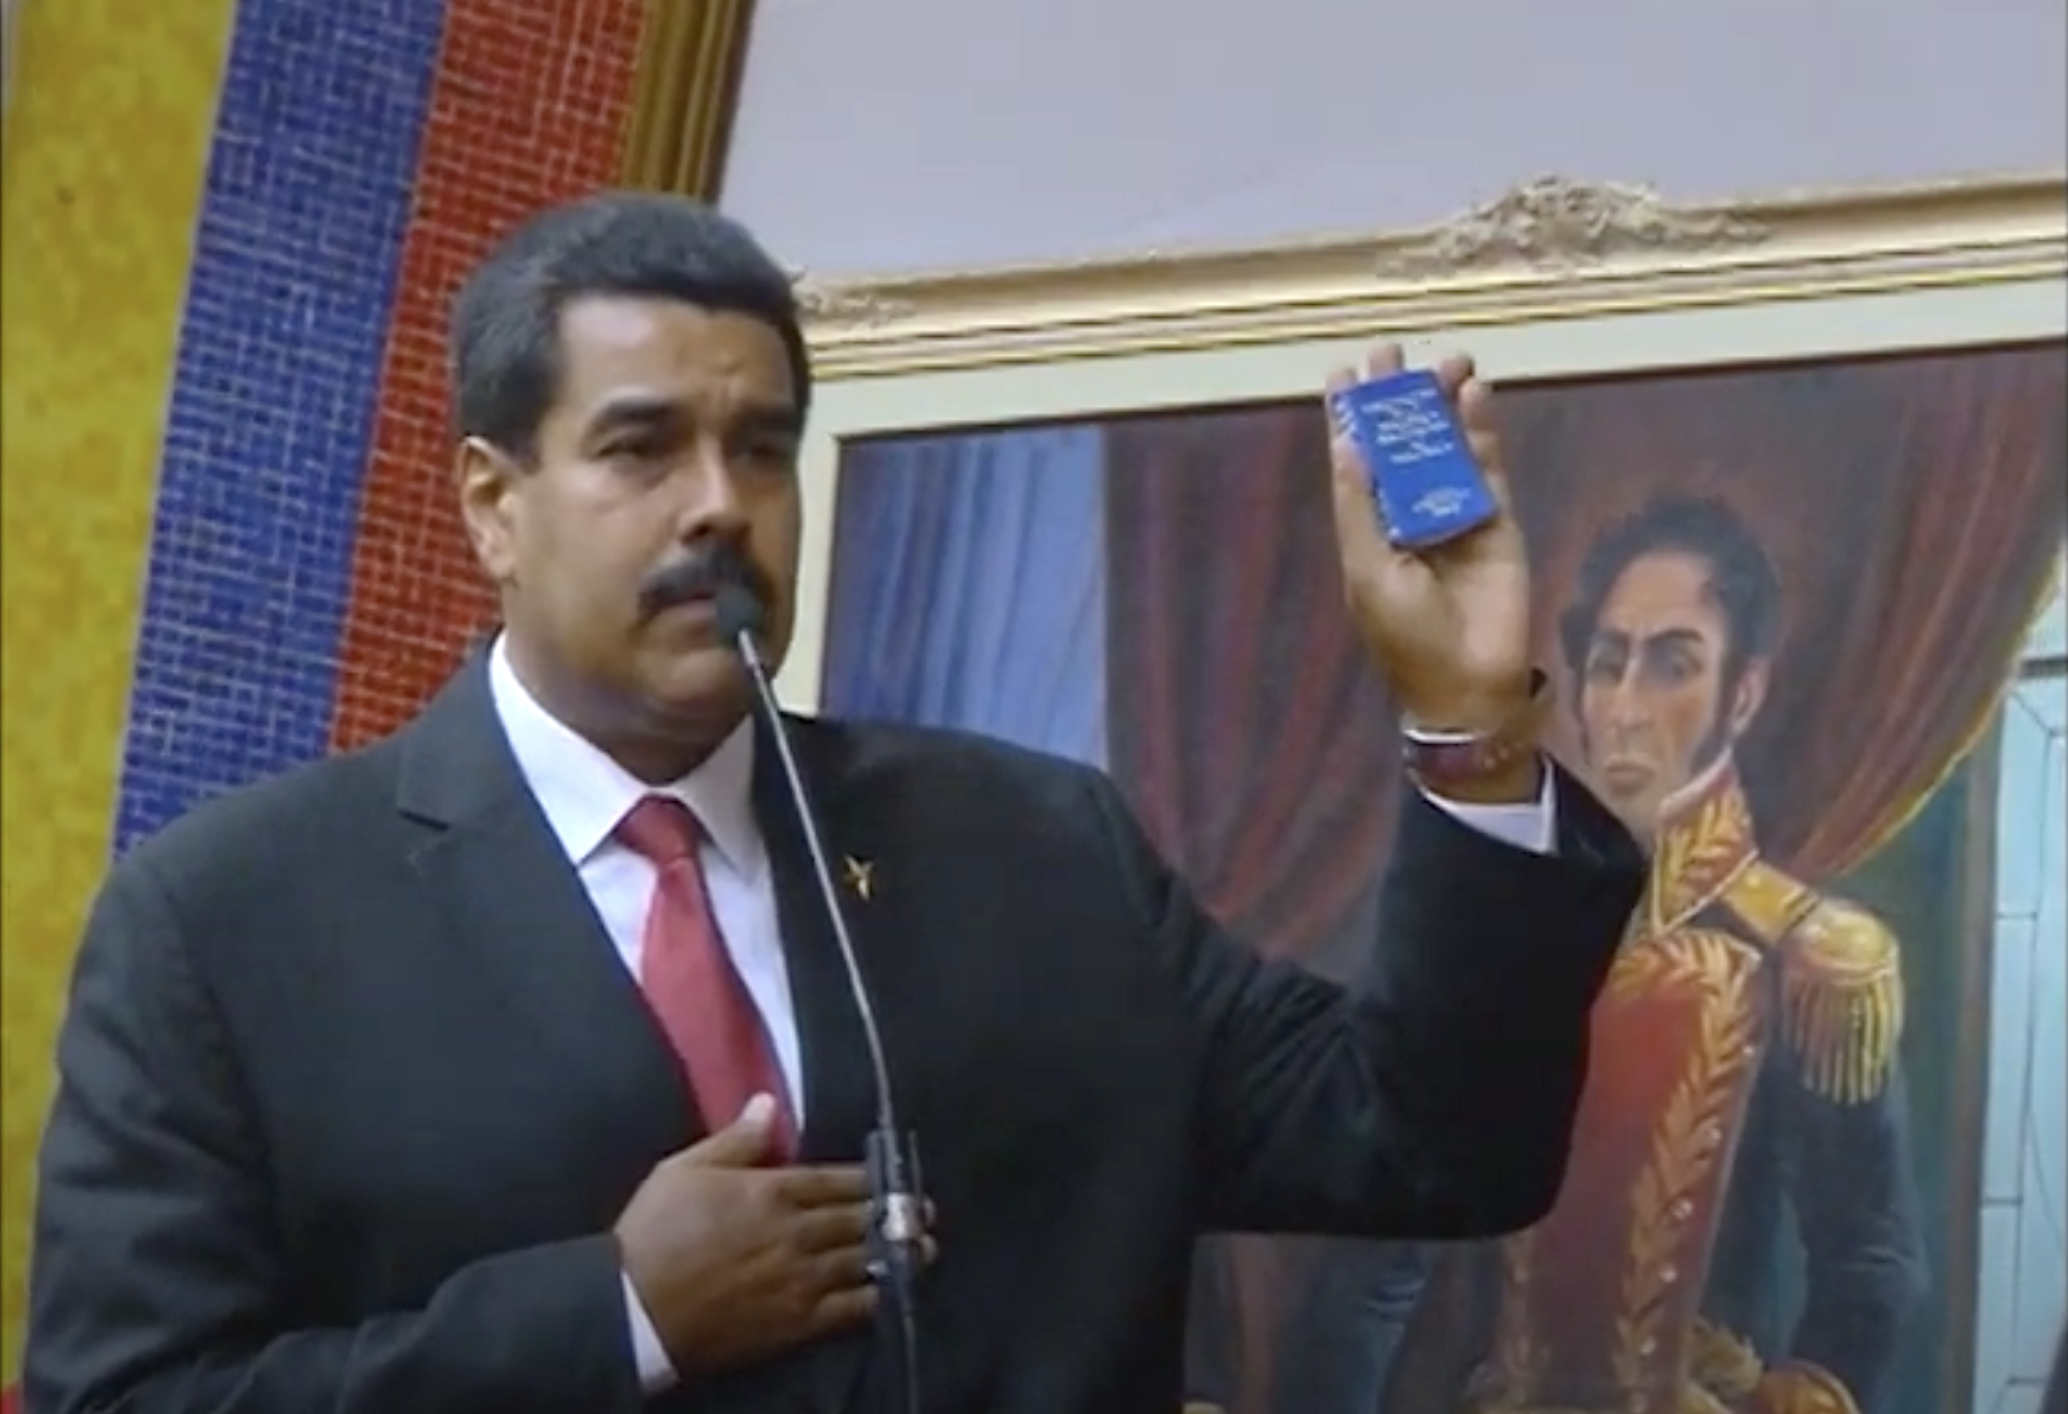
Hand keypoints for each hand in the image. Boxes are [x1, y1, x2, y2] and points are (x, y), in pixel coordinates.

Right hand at [614, 1095, 933, 1373]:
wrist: (633, 1309)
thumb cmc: (653, 1233)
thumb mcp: (684, 1170)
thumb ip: (735, 1140)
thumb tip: (770, 1103)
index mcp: (772, 1190)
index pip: (837, 1179)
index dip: (870, 1179)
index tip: (893, 1177)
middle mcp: (797, 1231)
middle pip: (859, 1217)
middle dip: (895, 1213)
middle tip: (924, 1210)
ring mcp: (802, 1278)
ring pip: (862, 1259)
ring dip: (898, 1251)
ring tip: (925, 1246)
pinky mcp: (796, 1322)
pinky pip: (849, 1308)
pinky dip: (874, 1294)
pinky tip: (890, 1289)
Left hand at [1325, 343, 1532, 733]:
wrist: (1469, 683)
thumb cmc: (1406, 634)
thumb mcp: (1369, 570)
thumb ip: (1359, 506)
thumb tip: (1346, 444)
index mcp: (1370, 525)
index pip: (1358, 460)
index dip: (1351, 418)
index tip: (1345, 372)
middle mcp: (1410, 511)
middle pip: (1403, 441)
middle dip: (1397, 397)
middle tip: (1392, 350)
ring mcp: (1456, 512)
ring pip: (1448, 445)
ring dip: (1444, 403)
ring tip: (1447, 361)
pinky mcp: (1498, 519)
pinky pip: (1489, 467)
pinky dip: (1484, 431)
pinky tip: (1477, 395)